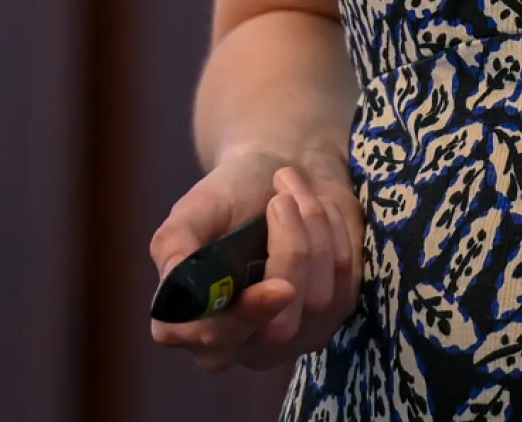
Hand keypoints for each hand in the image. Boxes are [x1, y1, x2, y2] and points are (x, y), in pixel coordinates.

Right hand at [149, 147, 362, 372]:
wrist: (282, 176)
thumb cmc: (231, 195)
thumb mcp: (196, 208)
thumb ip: (176, 243)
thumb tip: (174, 283)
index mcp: (189, 327)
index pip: (218, 340)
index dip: (248, 317)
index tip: (279, 288)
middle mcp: (239, 346)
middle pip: (279, 328)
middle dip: (290, 253)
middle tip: (281, 198)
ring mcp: (290, 339)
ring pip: (319, 301)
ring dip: (313, 229)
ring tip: (293, 193)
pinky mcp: (331, 317)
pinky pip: (347, 282)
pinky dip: (337, 233)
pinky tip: (318, 211)